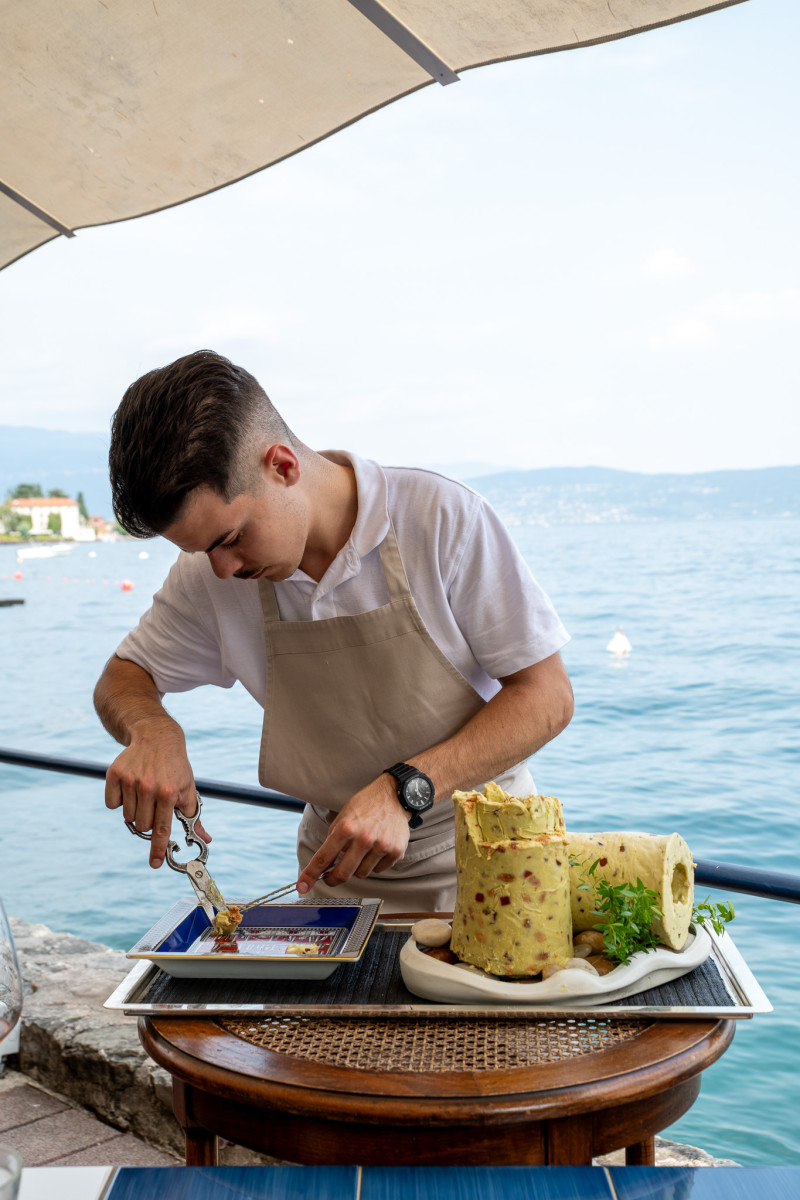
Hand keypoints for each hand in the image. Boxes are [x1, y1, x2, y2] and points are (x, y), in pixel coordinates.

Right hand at [104, 715, 210, 867]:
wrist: (157, 737)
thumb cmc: (175, 767)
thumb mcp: (188, 789)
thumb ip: (194, 817)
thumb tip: (206, 839)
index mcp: (168, 793)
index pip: (162, 829)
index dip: (158, 849)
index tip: (154, 864)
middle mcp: (148, 787)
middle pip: (142, 826)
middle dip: (149, 821)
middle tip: (154, 805)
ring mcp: (130, 780)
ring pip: (127, 817)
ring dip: (135, 810)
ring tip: (144, 792)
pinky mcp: (114, 774)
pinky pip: (111, 804)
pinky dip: (119, 800)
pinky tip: (130, 786)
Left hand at [297, 774, 410, 892]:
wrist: (395, 796)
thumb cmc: (366, 805)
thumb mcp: (343, 816)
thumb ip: (333, 840)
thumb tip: (323, 865)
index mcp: (346, 828)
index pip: (323, 858)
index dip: (310, 875)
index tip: (303, 886)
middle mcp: (364, 838)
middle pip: (343, 874)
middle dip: (332, 879)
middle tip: (330, 877)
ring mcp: (381, 846)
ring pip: (361, 873)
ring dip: (356, 868)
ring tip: (360, 852)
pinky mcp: (396, 851)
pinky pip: (378, 870)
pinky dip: (373, 864)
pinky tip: (375, 850)